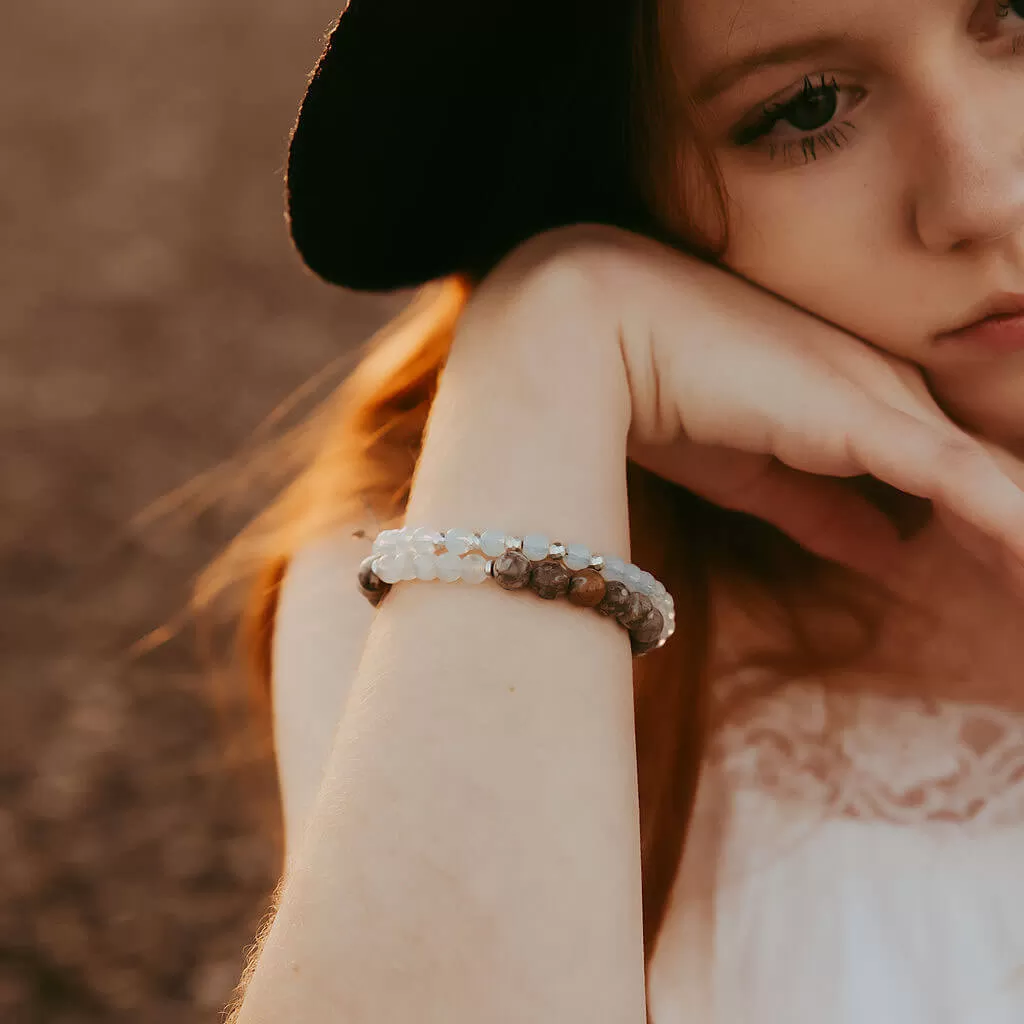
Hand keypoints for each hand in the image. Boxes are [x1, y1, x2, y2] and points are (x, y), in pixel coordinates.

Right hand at [489, 225, 1023, 580]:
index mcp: (862, 402)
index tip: (1016, 589)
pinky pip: (970, 486)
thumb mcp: (756, 477)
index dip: (997, 535)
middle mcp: (890, 391)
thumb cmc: (664, 392)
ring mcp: (885, 401)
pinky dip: (1014, 535)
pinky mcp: (868, 418)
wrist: (605, 328)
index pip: (955, 475)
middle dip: (1021, 545)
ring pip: (997, 486)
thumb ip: (826, 512)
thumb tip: (891, 551)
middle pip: (993, 480)